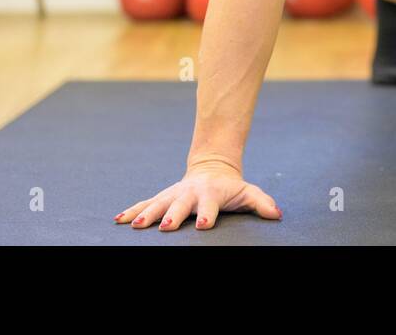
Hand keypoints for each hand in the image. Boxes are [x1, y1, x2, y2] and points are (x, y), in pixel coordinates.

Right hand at [114, 160, 282, 231]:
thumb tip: (277, 214)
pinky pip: (145, 203)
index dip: (207, 214)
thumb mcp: (248, 193)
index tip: (204, 224)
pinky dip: (132, 210)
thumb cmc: (231, 188)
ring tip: (135, 225)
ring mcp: (174, 194)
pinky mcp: (162, 197)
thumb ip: (262, 203)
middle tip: (164, 226)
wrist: (212, 168)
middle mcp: (189, 193)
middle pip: (179, 205)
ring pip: (158, 203)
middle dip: (172, 215)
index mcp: (210, 194)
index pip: (210, 205)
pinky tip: (118, 220)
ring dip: (146, 213)